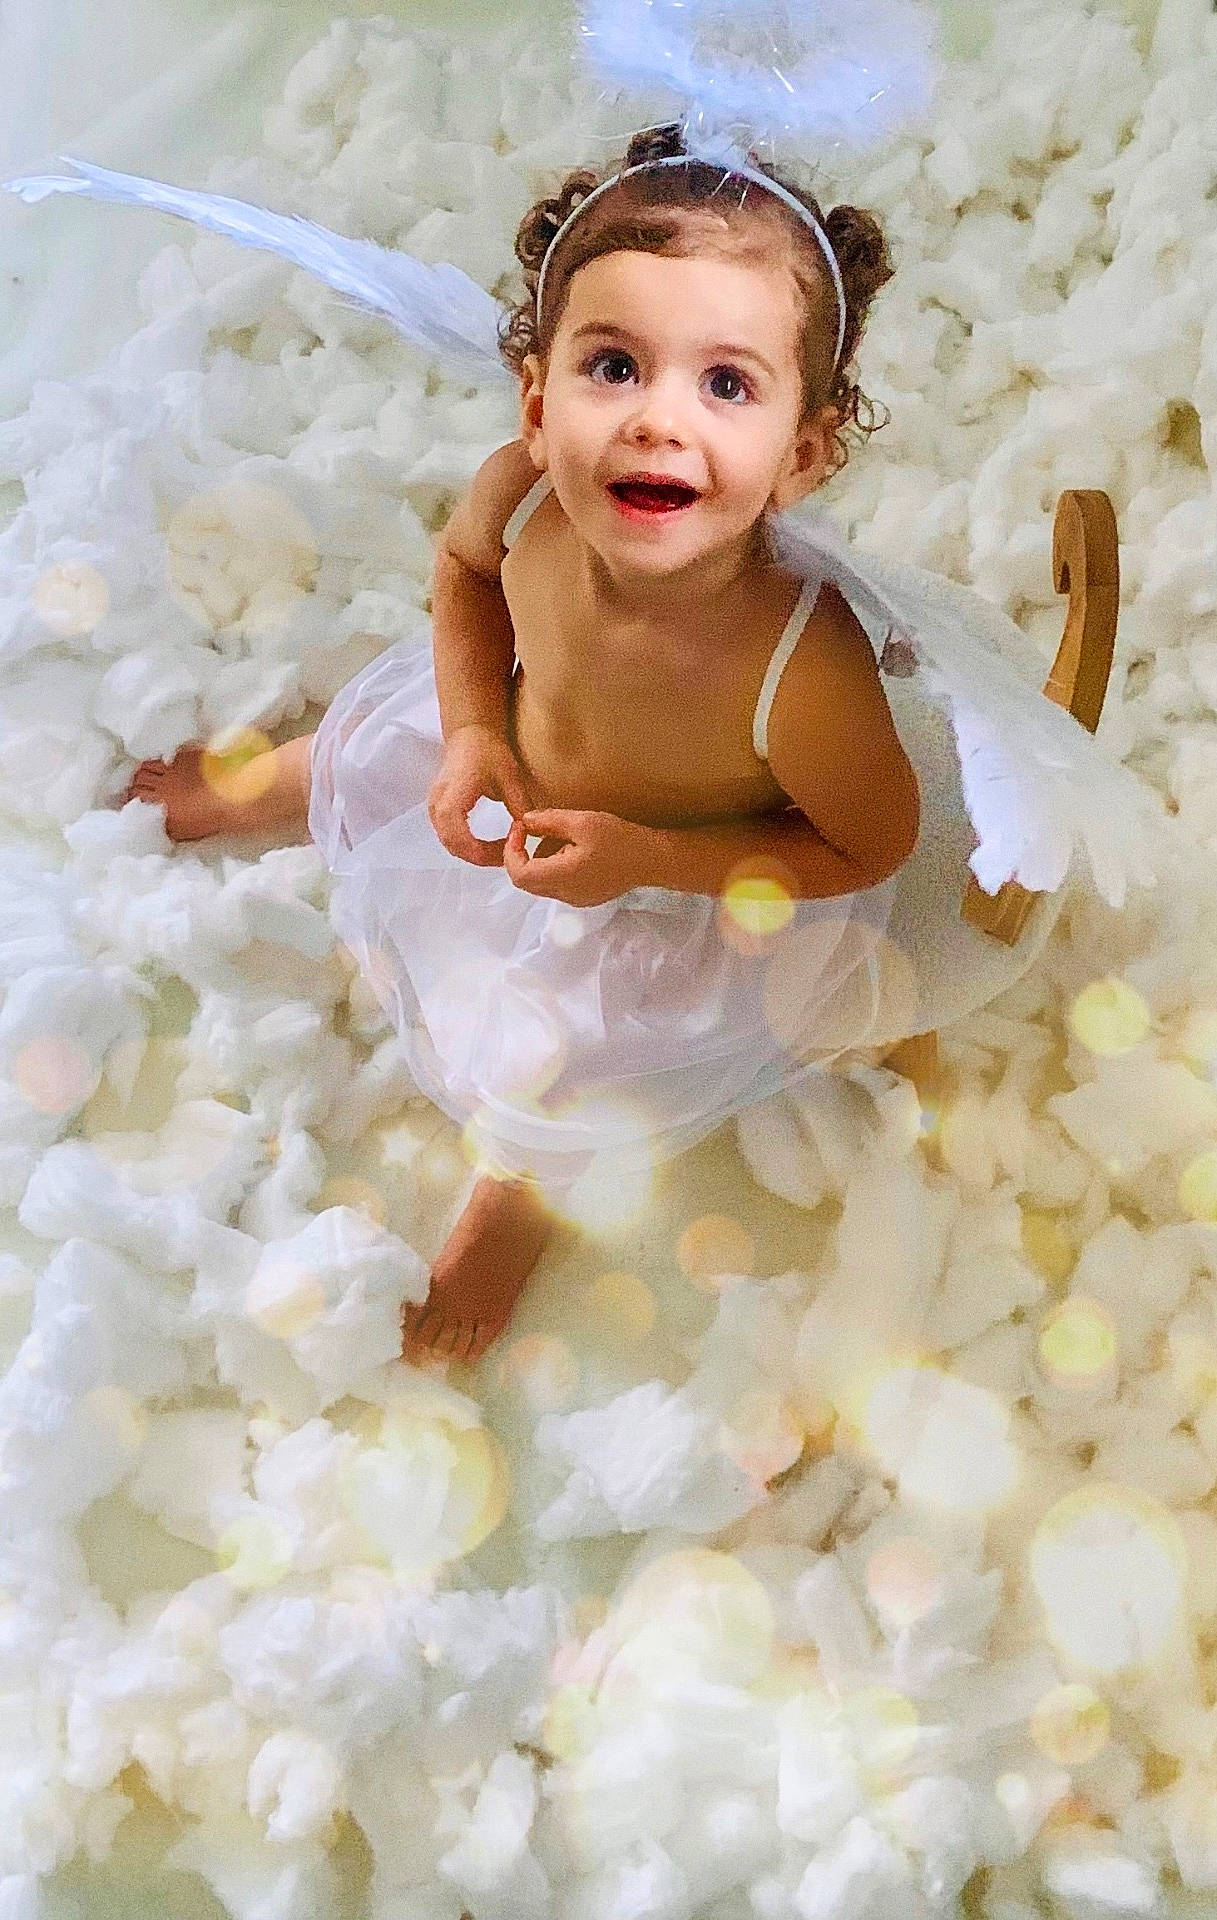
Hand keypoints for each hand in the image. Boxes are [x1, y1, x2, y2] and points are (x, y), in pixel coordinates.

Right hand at [427, 724, 535, 865]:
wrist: (470, 732)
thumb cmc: (487, 749)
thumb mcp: (510, 778)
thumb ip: (520, 806)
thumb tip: (530, 834)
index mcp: (452, 798)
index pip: (461, 841)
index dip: (484, 853)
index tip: (507, 851)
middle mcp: (437, 804)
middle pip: (453, 846)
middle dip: (480, 857)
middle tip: (506, 856)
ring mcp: (434, 806)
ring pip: (449, 843)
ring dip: (472, 852)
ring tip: (498, 850)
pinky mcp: (437, 806)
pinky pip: (448, 835)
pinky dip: (465, 844)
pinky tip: (485, 842)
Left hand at [503, 808, 642, 907]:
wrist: (653, 860)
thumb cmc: (620, 839)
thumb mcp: (583, 822)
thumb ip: (549, 821)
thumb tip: (525, 821)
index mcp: (562, 877)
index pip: (518, 874)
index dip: (510, 851)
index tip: (519, 829)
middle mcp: (565, 894)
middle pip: (525, 881)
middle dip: (521, 854)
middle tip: (529, 830)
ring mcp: (574, 899)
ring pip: (540, 882)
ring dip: (538, 859)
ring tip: (557, 835)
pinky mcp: (583, 898)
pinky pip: (557, 884)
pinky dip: (553, 866)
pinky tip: (572, 848)